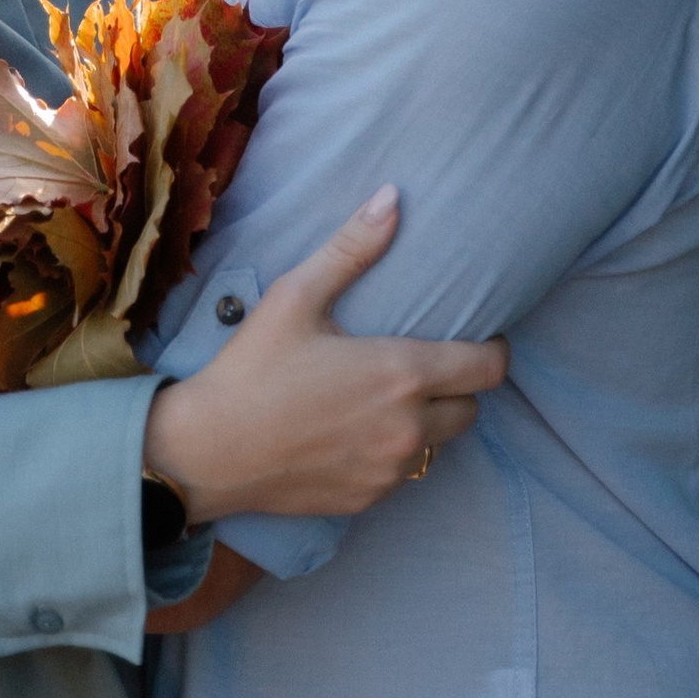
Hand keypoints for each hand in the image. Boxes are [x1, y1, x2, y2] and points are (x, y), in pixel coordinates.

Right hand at [142, 192, 503, 525]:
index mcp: (402, 374)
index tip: (476, 338)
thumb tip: (392, 197)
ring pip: (438, 446)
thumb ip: (351, 248)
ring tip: (389, 398)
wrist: (206, 452)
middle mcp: (408, 429)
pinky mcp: (367, 500)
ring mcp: (389, 471)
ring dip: (427, 423)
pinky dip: (393, 453)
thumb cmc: (251, 368)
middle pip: (471, 410)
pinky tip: (356, 432)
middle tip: (424, 366)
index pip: (489, 369)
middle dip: (458, 388)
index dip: (492, 351)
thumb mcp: (295, 296)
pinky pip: (402, 474)